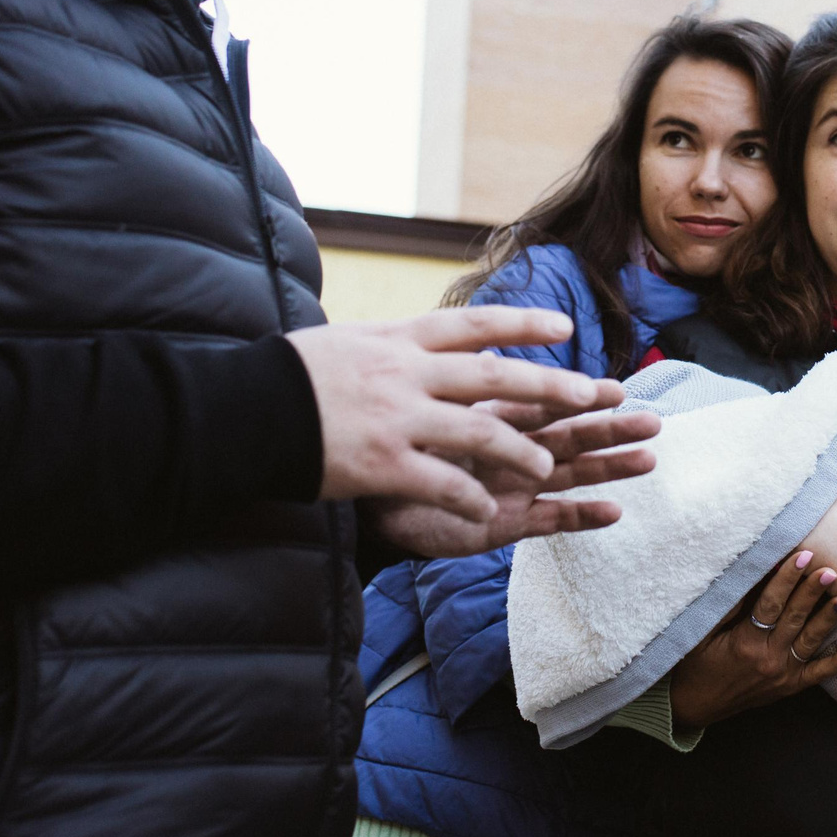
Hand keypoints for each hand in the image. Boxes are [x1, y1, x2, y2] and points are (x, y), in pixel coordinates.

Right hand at [287, 307, 624, 503]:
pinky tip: (487, 512)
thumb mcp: (347, 342)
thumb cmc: (292, 376)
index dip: (524, 325)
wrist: (243, 410)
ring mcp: (397, 418)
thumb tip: (419, 341)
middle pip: (494, 375)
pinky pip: (441, 484)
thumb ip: (391, 347)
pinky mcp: (383, 464)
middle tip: (593, 394)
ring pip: (480, 432)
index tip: (565, 328)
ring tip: (545, 468)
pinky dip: (469, 499)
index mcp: (400, 340)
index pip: (475, 324)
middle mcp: (406, 374)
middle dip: (549, 385)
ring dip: (520, 451)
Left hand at [361, 399, 654, 558]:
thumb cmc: (392, 452)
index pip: (544, 403)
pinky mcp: (507, 522)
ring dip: (609, 467)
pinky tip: (613, 512)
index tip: (616, 390)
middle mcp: (513, 448)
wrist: (370, 505)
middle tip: (651, 421)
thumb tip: (477, 352)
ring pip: (570, 474)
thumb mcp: (419, 415)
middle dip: (609, 429)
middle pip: (569, 435)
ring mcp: (514, 485)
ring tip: (647, 459)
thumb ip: (451, 391)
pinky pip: (549, 520)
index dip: (579, 397)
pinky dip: (580, 517)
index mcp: (494, 417)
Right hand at [669, 549, 836, 727]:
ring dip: (828, 620)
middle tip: (830, 569)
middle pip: (795, 618)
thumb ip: (726, 608)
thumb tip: (748, 576)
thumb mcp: (701, 634)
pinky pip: (815, 676)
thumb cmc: (694, 664)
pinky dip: (835, 665)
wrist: (693, 706)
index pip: (771, 604)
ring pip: (810, 643)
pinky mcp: (787, 687)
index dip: (787, 578)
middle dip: (812, 591)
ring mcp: (781, 675)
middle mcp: (767, 659)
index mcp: (745, 643)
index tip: (801, 556)